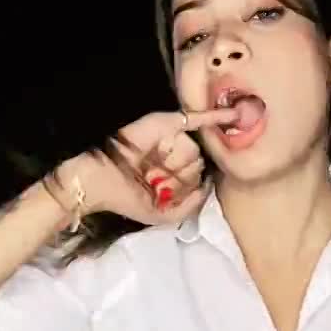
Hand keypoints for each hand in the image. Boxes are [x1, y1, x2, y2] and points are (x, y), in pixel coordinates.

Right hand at [63, 107, 237, 225]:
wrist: (97, 182)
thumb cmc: (125, 198)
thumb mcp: (162, 215)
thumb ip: (190, 205)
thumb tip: (209, 183)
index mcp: (173, 173)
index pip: (196, 179)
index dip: (182, 188)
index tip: (162, 192)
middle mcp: (175, 153)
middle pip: (198, 165)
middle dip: (180, 176)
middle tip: (153, 178)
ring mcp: (171, 137)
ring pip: (195, 151)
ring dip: (174, 163)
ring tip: (150, 165)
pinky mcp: (167, 122)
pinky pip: (198, 119)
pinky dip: (216, 116)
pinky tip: (233, 114)